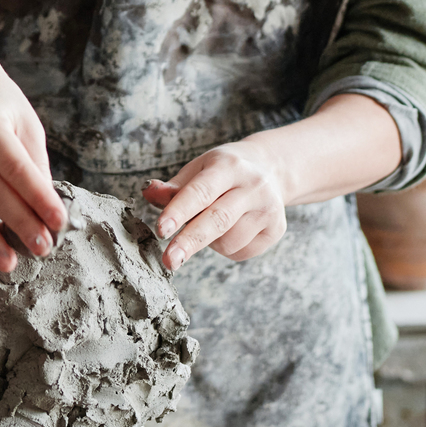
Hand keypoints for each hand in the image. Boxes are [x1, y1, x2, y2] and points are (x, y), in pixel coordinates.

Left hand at [145, 142, 287, 270]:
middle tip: (169, 260)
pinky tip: (230, 229)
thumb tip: (148, 193)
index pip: (201, 191)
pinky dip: (225, 248)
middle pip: (218, 220)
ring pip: (228, 241)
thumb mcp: (198, 169)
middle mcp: (253, 186)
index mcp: (229, 166)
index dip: (179, 211)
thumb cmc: (223, 170)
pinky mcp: (277, 229)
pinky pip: (240, 252)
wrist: (269, 168)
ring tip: (210, 222)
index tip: (161, 230)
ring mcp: (269, 209)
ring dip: (208, 242)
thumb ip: (173, 187)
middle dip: (190, 242)